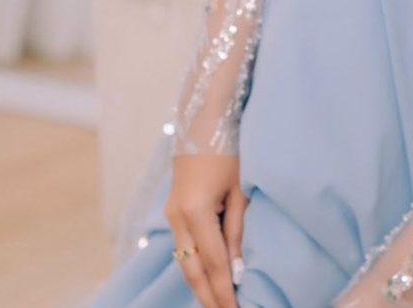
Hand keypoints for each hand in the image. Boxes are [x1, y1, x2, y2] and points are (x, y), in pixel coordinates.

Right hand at [165, 154, 247, 307]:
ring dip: (199, 285)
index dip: (225, 290)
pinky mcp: (173, 212)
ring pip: (184, 261)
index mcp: (196, 211)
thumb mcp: (240, 191)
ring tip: (216, 304)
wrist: (203, 122)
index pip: (215, 262)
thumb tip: (237, 268)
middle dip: (208, 296)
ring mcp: (172, 215)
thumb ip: (237, 231)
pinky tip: (206, 280)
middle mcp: (178, 217)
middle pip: (192, 269)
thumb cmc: (230, 151)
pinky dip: (194, 267)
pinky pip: (183, 248)